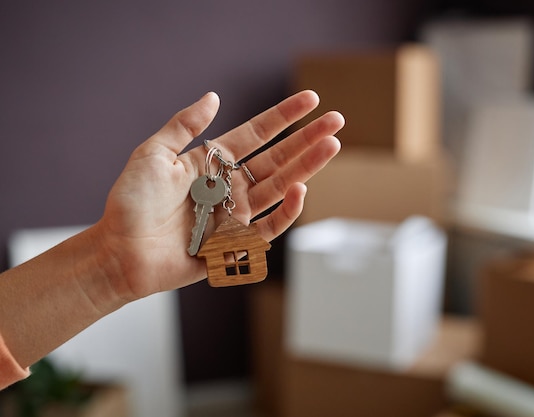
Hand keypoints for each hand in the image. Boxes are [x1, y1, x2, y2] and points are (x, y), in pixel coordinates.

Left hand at [93, 90, 343, 299]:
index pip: (257, 134)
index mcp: (213, 162)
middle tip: (336, 121)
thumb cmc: (131, 203)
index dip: (284, 116)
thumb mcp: (153, 154)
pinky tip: (301, 189)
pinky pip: (271, 226)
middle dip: (307, 139)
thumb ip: (184, 126)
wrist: (120, 251)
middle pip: (278, 158)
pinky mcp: (238, 242)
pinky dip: (288, 210)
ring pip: (281, 187)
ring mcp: (237, 213)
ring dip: (307, 167)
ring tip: (331, 146)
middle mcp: (230, 185)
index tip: (312, 99)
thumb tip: (213, 96)